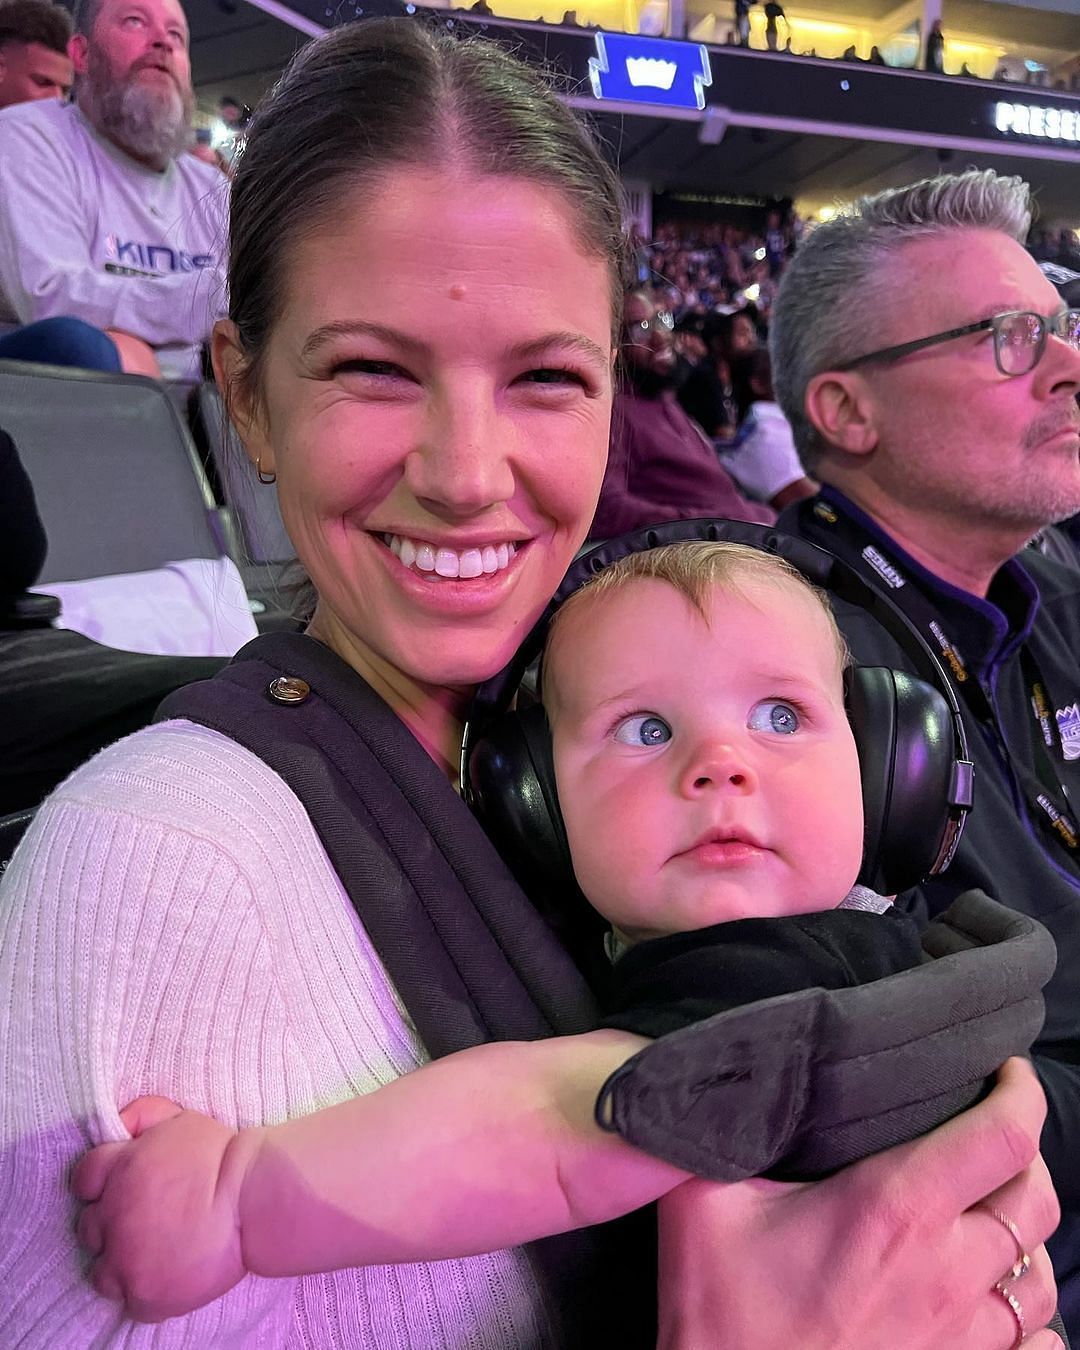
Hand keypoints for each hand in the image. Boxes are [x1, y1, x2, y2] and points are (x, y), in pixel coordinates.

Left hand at [71, 1096, 252, 1321]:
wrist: (256, 1200)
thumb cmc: (225, 1158)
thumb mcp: (183, 1120)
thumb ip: (143, 1115)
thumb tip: (119, 1125)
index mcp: (121, 1169)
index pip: (84, 1180)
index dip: (102, 1185)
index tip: (122, 1191)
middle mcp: (114, 1215)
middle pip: (90, 1228)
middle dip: (113, 1224)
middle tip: (146, 1222)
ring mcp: (126, 1259)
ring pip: (103, 1271)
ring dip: (123, 1263)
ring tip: (156, 1254)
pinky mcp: (144, 1294)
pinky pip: (131, 1302)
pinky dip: (147, 1293)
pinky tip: (170, 1275)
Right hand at [657, 1058, 1060, 1348]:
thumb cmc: (719, 1314)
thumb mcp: (705, 1203)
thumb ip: (724, 1132)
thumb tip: (733, 1075)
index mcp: (895, 1208)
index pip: (1002, 1135)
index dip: (1021, 1090)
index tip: (1006, 1069)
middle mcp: (947, 1270)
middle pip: (1037, 1198)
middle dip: (1023, 1154)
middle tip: (988, 1132)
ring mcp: (961, 1337)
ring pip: (1042, 1275)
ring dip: (1024, 1235)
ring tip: (987, 1212)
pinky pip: (1038, 1346)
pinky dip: (1028, 1317)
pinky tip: (992, 1296)